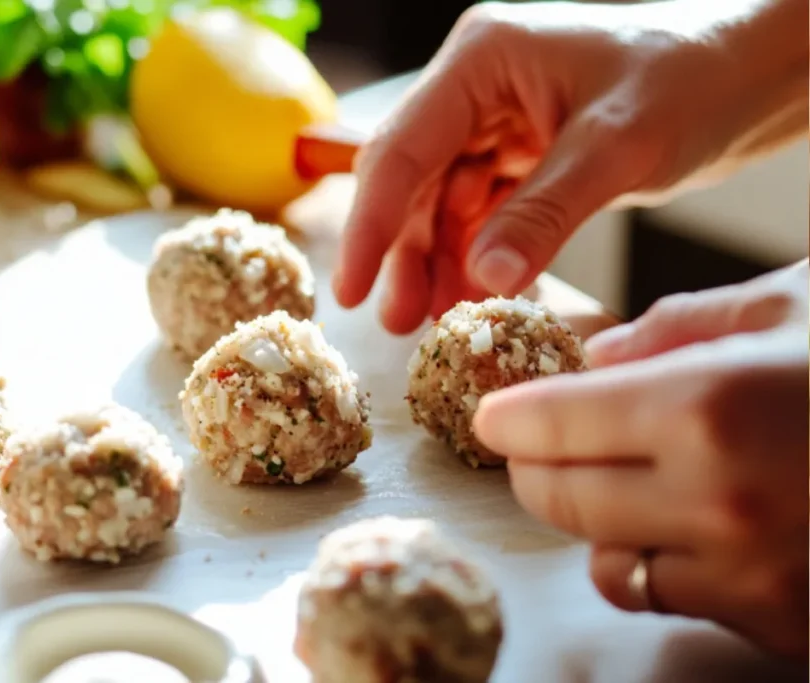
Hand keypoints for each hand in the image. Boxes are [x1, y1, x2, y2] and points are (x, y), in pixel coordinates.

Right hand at [333, 0, 808, 333]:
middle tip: (396, 320)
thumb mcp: (617, 147)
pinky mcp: (525, 152)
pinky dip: (477, 255)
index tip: (349, 288)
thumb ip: (543, 214)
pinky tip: (476, 295)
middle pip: (412, 179)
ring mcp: (498, 120)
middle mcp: (478, 86)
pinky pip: (483, 211)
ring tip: (434, 321)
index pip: (402, 148)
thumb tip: (481, 281)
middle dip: (402, 252)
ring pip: (444, 202)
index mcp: (481, 60)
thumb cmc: (695, 78)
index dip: (369, 223)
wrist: (755, 71)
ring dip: (437, 261)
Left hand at [473, 260, 809, 657]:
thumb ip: (679, 325)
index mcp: (709, 405)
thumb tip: (597, 351)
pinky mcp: (785, 626)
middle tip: (538, 442)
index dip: (509, 415)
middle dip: (536, 466)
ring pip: (607, 561)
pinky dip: (662, 561)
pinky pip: (675, 598)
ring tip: (625, 479)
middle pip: (559, 498)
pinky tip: (696, 522)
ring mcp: (753, 579)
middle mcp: (718, 502)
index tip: (495, 410)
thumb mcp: (794, 303)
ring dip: (597, 519)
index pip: (549, 421)